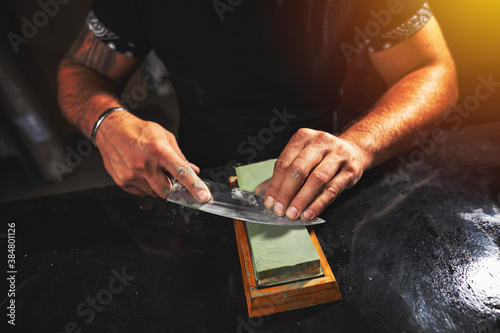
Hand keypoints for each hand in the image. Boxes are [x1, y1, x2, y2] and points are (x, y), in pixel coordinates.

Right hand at [95, 110, 210, 200]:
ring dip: (156, 185)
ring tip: (149, 168)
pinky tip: (140, 171)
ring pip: (154, 193)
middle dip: (170, 186)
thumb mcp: (165, 137)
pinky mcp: (122, 181)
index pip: (181, 172)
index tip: (204, 196)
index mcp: (160, 151)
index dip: (195, 186)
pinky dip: (145, 186)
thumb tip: (193, 170)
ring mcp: (132, 175)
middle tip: (165, 174)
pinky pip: (141, 193)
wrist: (111, 129)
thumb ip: (180, 156)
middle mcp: (145, 164)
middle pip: (167, 191)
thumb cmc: (139, 131)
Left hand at [261, 128, 370, 220]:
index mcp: (303, 137)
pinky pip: (332, 190)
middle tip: (279, 210)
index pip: (284, 162)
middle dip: (286, 192)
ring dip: (302, 200)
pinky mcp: (350, 170)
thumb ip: (282, 174)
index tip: (269, 202)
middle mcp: (321, 142)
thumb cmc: (322, 156)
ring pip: (316, 180)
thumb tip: (261, 191)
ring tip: (292, 214)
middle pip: (299, 169)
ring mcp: (338, 155)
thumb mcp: (301, 158)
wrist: (354, 151)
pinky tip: (308, 214)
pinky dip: (318, 204)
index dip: (275, 184)